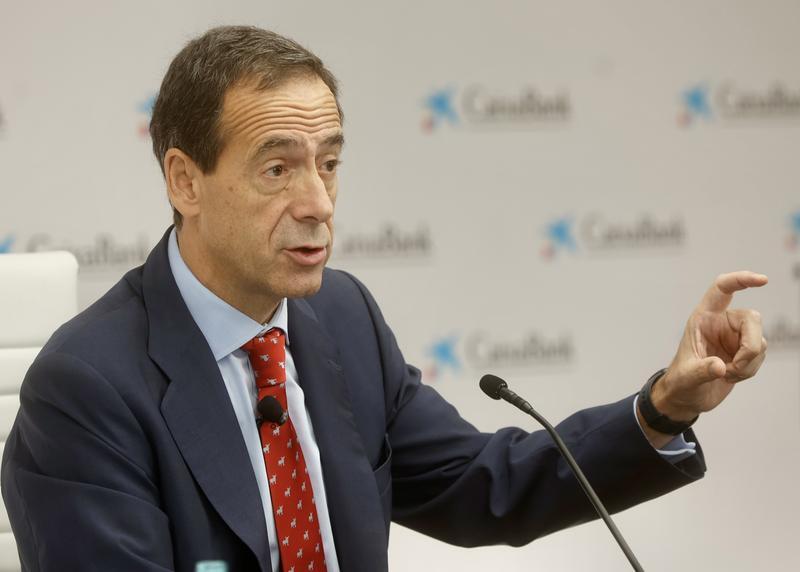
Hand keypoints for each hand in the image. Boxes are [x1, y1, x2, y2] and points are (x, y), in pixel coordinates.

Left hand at [646, 271, 767, 433]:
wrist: (686, 396)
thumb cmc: (681, 381)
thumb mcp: (686, 377)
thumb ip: (702, 371)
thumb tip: (720, 367)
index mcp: (703, 318)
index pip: (722, 289)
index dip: (740, 280)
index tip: (762, 280)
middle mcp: (721, 323)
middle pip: (752, 319)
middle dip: (750, 346)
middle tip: (735, 367)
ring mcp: (735, 336)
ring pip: (759, 340)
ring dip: (748, 363)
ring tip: (726, 374)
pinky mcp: (744, 351)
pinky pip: (760, 355)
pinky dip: (750, 370)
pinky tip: (731, 376)